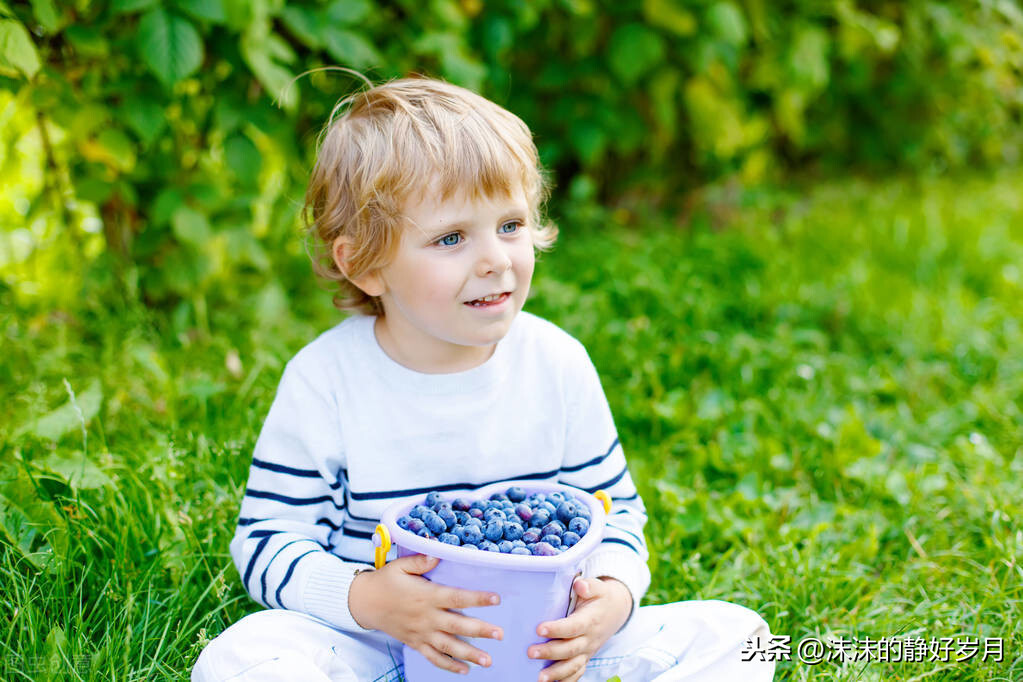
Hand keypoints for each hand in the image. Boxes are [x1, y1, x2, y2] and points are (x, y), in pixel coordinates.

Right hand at [348, 554, 503, 673]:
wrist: (364, 603)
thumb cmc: (385, 581)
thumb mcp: (400, 566)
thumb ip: (420, 561)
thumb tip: (437, 554)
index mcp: (427, 596)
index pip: (456, 598)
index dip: (476, 598)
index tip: (496, 599)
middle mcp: (426, 617)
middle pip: (457, 626)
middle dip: (480, 631)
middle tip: (500, 634)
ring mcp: (421, 633)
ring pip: (448, 646)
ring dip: (469, 654)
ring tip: (488, 660)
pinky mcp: (415, 643)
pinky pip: (433, 657)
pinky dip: (449, 665)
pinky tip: (465, 670)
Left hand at [527, 576, 632, 681]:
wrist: (616, 611)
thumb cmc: (601, 598)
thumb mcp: (598, 587)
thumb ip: (589, 585)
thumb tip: (579, 585)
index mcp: (590, 620)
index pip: (573, 627)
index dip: (557, 629)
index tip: (540, 629)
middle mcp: (589, 638)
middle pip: (570, 649)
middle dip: (550, 652)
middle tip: (531, 652)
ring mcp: (587, 651)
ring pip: (573, 665)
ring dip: (557, 673)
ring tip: (540, 678)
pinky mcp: (585, 658)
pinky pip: (577, 673)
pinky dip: (566, 681)